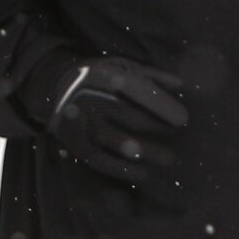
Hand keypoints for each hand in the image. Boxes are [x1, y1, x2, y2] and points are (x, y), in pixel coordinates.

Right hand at [47, 57, 187, 184]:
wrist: (55, 86)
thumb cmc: (98, 76)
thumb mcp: (121, 65)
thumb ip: (151, 75)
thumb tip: (180, 84)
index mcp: (106, 77)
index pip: (140, 92)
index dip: (163, 106)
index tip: (183, 119)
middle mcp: (93, 100)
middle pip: (132, 118)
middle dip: (159, 129)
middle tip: (178, 136)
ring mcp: (83, 124)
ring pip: (118, 142)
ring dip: (146, 151)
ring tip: (169, 159)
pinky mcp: (76, 144)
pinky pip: (101, 161)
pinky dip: (122, 169)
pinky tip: (142, 172)